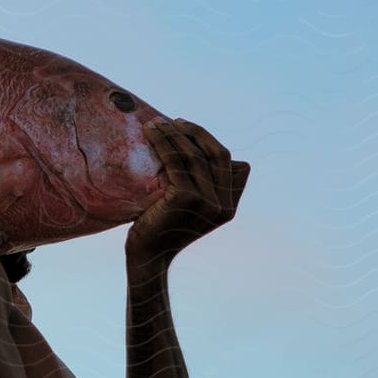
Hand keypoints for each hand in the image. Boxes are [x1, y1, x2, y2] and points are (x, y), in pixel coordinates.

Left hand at [126, 118, 249, 261]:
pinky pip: (175, 161)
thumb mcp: (191, 205)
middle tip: (172, 122)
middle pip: (216, 154)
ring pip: (194, 155)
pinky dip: (162, 142)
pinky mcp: (186, 198)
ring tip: (155, 123)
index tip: (185, 129)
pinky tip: (149, 133)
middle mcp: (225, 205)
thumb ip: (202, 184)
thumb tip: (197, 148)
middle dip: (194, 132)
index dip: (209, 141)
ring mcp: (208, 202)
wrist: (147, 255)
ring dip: (174, 133)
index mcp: (230, 205)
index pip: (230, 162)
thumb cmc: (162, 226)